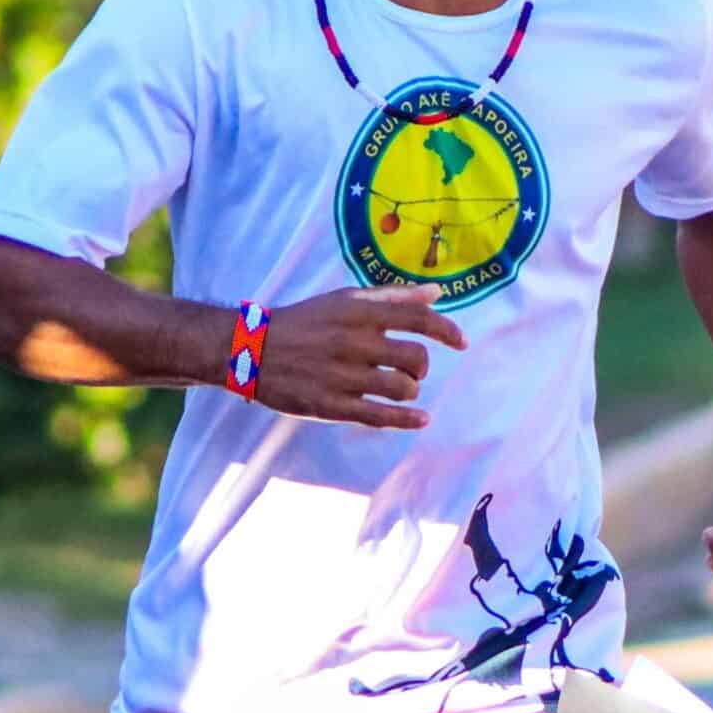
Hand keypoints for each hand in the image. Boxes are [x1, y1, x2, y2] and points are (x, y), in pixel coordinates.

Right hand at [253, 284, 467, 429]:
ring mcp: (344, 377)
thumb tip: (437, 292)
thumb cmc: (304, 321)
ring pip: (403, 389)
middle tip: (411, 367)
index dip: (448, 331)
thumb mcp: (345, 298)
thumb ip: (392, 296)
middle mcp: (354, 342)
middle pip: (416, 358)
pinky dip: (408, 420)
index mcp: (359, 312)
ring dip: (410, 390)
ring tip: (399, 387)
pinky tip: (422, 419)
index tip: (462, 342)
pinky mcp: (332, 406)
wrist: (250, 349)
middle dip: (421, 365)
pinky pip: (381, 417)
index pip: (419, 319)